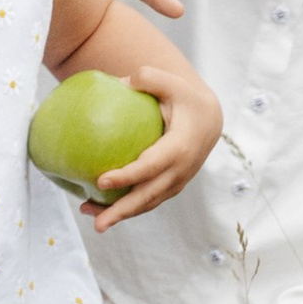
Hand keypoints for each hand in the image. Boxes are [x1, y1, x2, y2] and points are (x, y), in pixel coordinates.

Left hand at [88, 62, 222, 230]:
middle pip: (148, 196)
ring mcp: (177, 182)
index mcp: (180, 147)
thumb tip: (121, 82)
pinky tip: (103, 208)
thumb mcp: (171, 83)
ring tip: (92, 218)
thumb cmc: (185, 98)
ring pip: (148, 204)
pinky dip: (129, 208)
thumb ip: (149, 78)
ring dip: (121, 215)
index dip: (127, 177)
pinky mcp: (172, 187)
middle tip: (96, 225)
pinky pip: (149, 201)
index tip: (100, 182)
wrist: (210, 119)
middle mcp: (180, 170)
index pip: (150, 167)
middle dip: (122, 212)